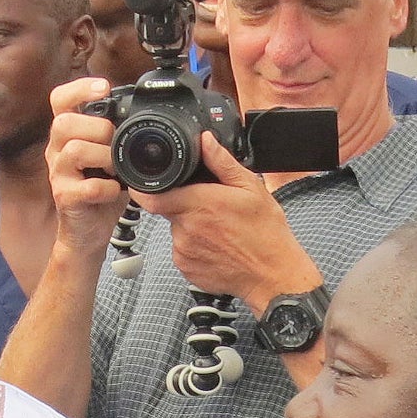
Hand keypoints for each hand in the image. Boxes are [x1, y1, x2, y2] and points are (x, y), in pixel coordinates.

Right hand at [41, 76, 128, 254]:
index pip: (60, 99)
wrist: (90, 231)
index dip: (79, 88)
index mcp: (68, 134)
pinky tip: (115, 192)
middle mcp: (57, 150)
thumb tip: (143, 112)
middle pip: (64, 122)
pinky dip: (108, 189)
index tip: (104, 88)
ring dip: (104, 157)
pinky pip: (87, 186)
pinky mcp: (65, 198)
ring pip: (74, 150)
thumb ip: (118, 133)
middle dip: (98, 128)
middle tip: (115, 144)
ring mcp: (59, 174)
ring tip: (116, 169)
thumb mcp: (110, 155)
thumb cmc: (102, 189)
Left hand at [136, 134, 321, 313]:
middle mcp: (186, 228)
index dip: (144, 189)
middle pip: (169, 209)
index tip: (144, 184)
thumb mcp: (251, 189)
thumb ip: (222, 163)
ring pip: (177, 230)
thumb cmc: (266, 234)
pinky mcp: (186, 268)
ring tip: (219, 230)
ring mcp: (184, 251)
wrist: (272, 275)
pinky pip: (183, 250)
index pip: (152, 196)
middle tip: (211, 208)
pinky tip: (217, 245)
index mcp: (199, 204)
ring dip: (191, 226)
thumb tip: (205, 141)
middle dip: (184, 204)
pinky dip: (195, 246)